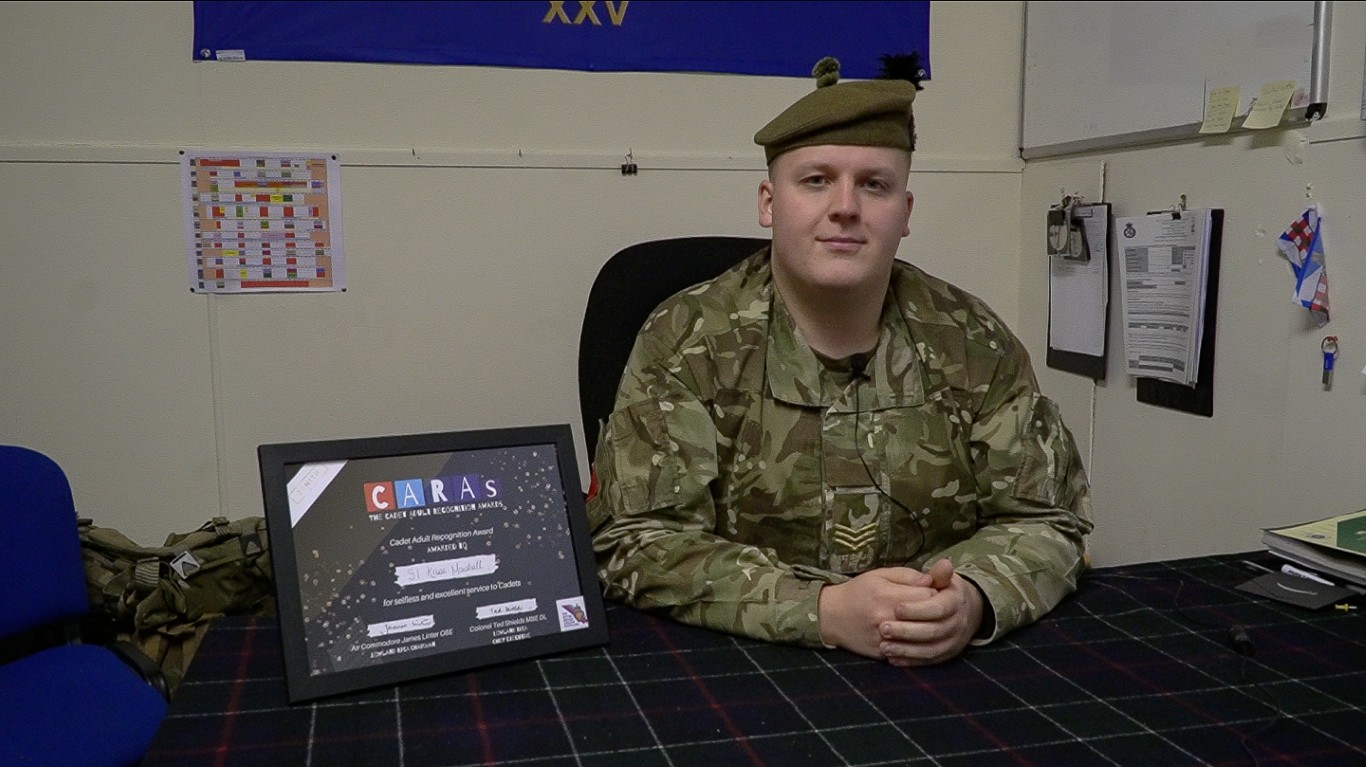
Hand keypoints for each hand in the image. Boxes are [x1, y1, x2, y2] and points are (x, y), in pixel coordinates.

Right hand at [817, 568, 937, 658]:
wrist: (831, 616)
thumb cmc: (858, 591)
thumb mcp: (880, 575)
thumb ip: (908, 575)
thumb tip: (931, 580)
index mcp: (887, 596)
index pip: (929, 595)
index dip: (933, 591)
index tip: (928, 591)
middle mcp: (887, 620)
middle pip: (928, 617)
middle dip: (932, 611)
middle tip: (927, 607)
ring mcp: (885, 640)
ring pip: (920, 638)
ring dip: (924, 629)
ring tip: (919, 621)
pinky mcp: (883, 654)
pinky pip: (909, 652)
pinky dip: (913, 644)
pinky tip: (910, 636)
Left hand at [878, 559, 983, 666]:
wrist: (966, 611)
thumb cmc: (945, 591)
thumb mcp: (943, 579)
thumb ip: (937, 574)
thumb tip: (944, 564)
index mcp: (956, 602)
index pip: (938, 608)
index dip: (918, 609)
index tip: (896, 608)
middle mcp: (958, 624)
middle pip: (933, 631)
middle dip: (907, 632)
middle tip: (883, 628)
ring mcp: (953, 642)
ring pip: (931, 650)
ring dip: (906, 650)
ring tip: (884, 646)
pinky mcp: (946, 656)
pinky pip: (929, 662)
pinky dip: (911, 662)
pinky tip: (892, 659)